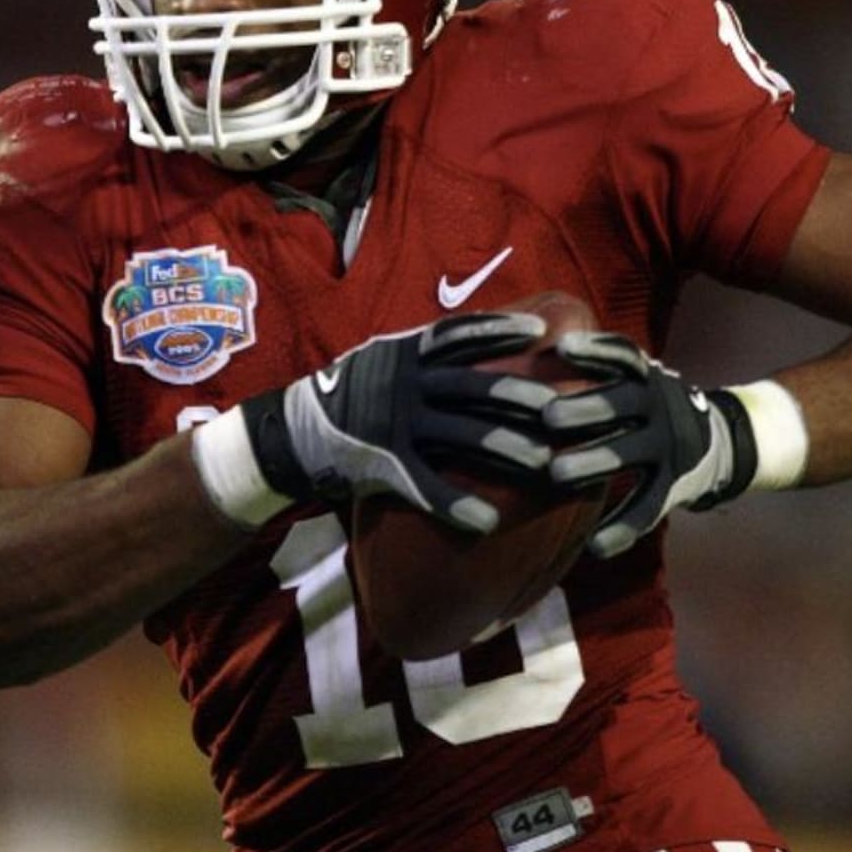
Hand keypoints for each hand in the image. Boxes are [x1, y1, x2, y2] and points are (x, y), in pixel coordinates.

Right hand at [237, 312, 554, 532]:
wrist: (289, 432)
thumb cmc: (347, 396)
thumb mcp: (381, 361)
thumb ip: (422, 355)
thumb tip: (475, 344)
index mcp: (404, 353)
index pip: (460, 334)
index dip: (502, 330)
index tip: (543, 332)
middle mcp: (401, 382)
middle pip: (472, 385)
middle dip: (519, 395)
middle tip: (561, 407)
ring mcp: (392, 423)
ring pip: (459, 434)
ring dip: (505, 449)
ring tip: (544, 464)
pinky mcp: (380, 462)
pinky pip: (425, 485)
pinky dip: (457, 504)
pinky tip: (487, 522)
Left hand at [541, 332, 757, 556]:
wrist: (719, 443)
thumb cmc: (645, 406)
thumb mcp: (634, 381)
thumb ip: (595, 372)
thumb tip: (522, 355)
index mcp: (646, 378)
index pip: (622, 356)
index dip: (594, 350)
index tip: (561, 347)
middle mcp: (660, 408)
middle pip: (622, 402)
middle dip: (585, 408)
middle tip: (547, 416)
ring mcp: (668, 449)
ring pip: (630, 454)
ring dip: (593, 462)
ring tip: (556, 474)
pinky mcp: (674, 488)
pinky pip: (648, 510)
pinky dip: (621, 529)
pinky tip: (592, 547)